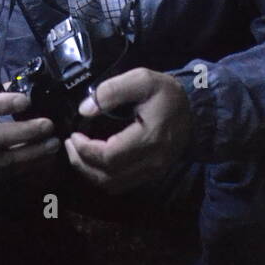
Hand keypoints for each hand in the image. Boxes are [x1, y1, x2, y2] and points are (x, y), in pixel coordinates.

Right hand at [0, 91, 60, 184]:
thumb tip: (26, 89)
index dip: (2, 104)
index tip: (26, 100)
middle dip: (27, 132)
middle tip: (49, 125)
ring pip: (5, 161)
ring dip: (34, 153)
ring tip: (53, 144)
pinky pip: (7, 175)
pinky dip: (28, 168)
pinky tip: (43, 160)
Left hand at [66, 68, 191, 192]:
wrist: (195, 111)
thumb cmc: (167, 94)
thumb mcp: (142, 79)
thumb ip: (112, 91)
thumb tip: (85, 110)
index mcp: (150, 139)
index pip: (109, 157)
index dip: (85, 149)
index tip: (73, 134)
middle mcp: (152, 162)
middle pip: (107, 176)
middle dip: (81, 162)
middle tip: (69, 144)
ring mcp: (153, 172)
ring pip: (112, 185)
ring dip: (89, 172)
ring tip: (77, 153)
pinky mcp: (151, 174)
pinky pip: (121, 184)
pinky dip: (102, 176)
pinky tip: (94, 160)